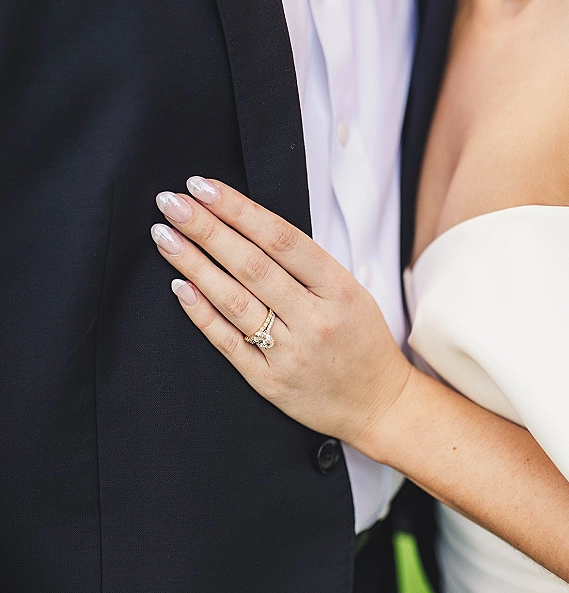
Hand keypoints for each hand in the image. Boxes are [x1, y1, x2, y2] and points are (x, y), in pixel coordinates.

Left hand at [151, 177, 411, 457]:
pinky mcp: (269, 382)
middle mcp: (314, 320)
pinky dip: (201, 313)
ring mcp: (290, 354)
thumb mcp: (352, 293)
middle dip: (206, 229)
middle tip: (172, 202)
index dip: (239, 210)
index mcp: (339, 290)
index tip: (204, 187)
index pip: (281, 239)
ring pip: (234, 301)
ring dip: (194, 264)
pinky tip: (180, 286)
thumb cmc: (363, 342)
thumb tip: (248, 224)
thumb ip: (308, 265)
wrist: (379, 405)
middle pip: (251, 265)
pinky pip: (228, 343)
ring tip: (165, 236)